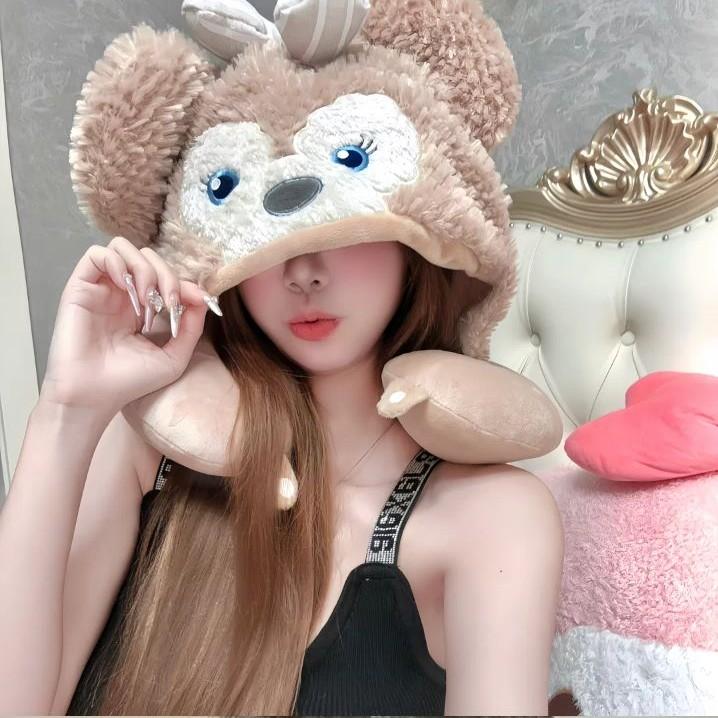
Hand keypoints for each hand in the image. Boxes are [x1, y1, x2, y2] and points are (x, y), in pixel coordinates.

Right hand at [40, 236, 214, 417]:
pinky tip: (127, 287)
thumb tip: (203, 296)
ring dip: (144, 267)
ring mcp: (101, 290)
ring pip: (123, 248)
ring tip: (147, 297)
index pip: (165, 277)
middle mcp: (121, 295)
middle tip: (168, 302)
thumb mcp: (174, 356)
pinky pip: (96, 254)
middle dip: (166, 275)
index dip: (184, 283)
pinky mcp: (79, 288)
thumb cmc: (129, 382)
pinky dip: (117, 262)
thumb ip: (191, 326)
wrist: (94, 396)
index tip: (197, 300)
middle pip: (148, 258)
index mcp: (142, 309)